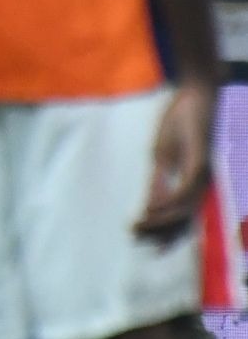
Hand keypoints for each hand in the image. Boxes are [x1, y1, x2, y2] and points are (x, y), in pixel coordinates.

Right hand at [135, 82, 216, 244]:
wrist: (196, 95)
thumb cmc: (180, 123)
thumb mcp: (162, 155)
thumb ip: (158, 181)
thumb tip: (150, 205)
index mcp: (194, 182)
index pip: (181, 215)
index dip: (164, 232)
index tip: (143, 243)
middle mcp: (202, 182)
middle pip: (183, 217)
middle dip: (159, 231)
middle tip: (136, 238)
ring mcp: (202, 172)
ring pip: (185, 207)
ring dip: (161, 219)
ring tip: (139, 225)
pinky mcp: (199, 160)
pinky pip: (186, 188)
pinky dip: (170, 201)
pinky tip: (152, 207)